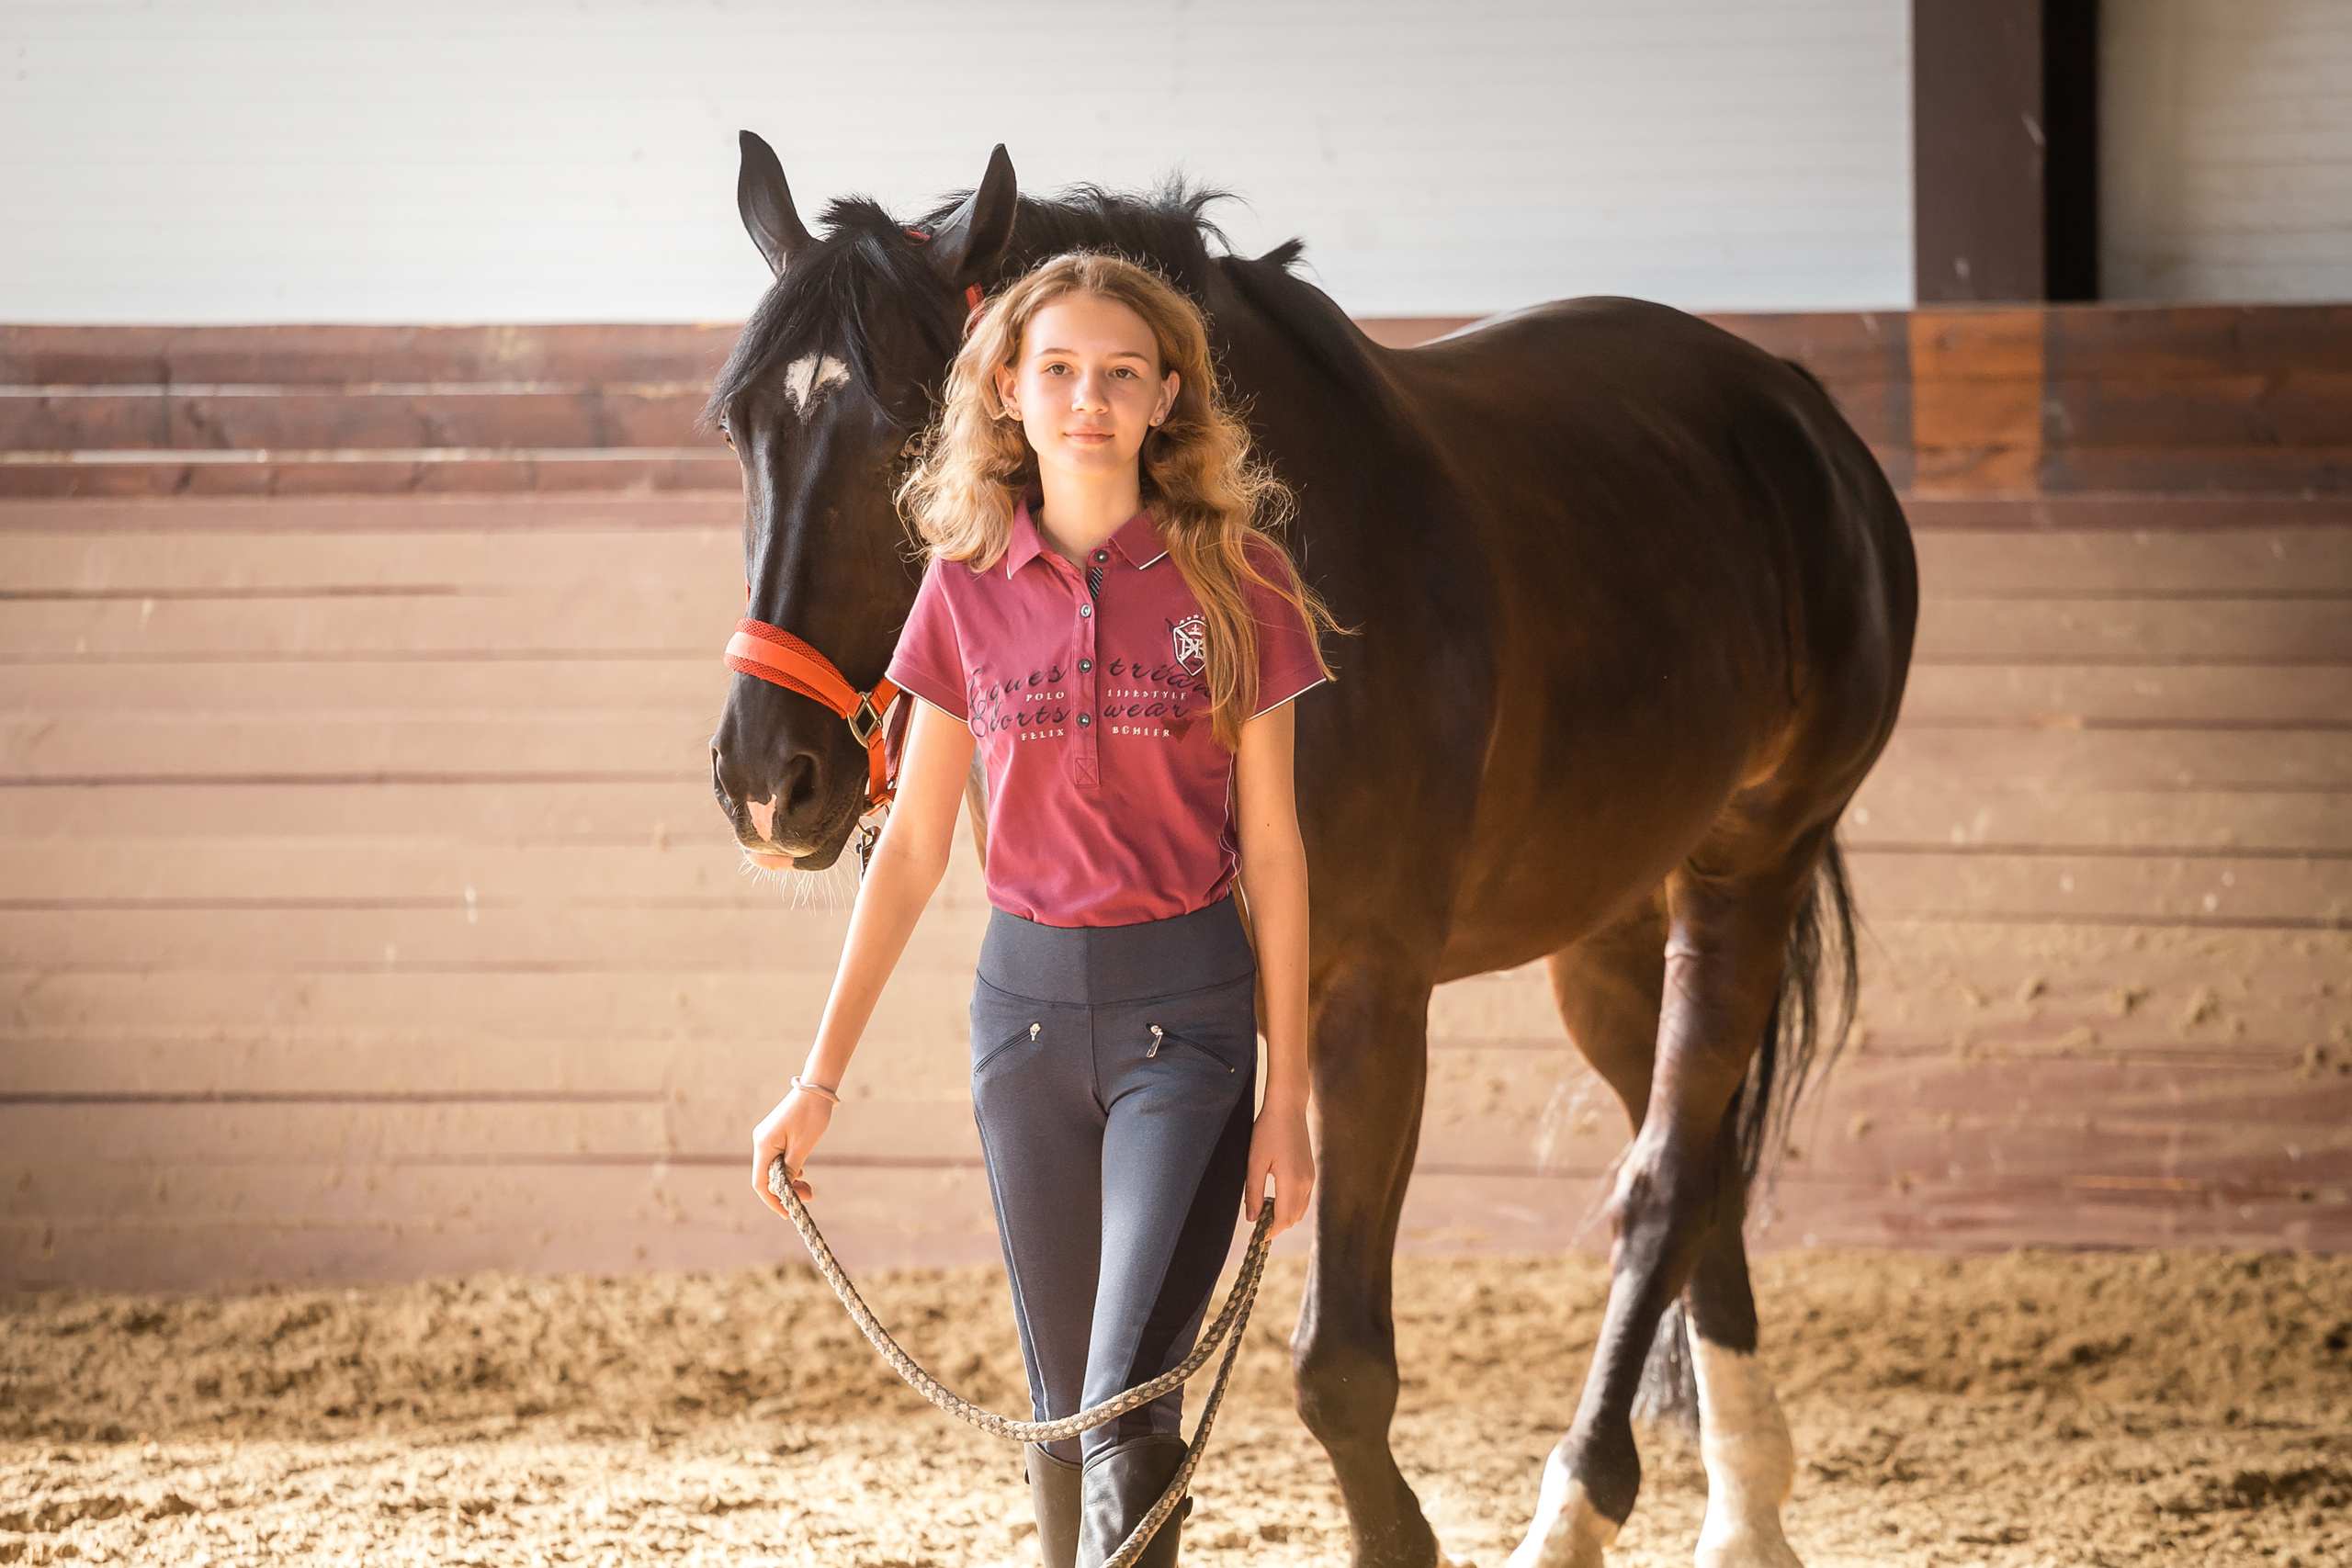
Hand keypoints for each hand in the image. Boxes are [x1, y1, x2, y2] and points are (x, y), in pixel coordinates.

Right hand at [752, 1085, 832, 1216]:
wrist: (817, 1088)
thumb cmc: (811, 1115)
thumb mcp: (803, 1146)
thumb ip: (791, 1169)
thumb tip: (781, 1189)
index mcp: (764, 1145)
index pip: (760, 1182)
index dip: (772, 1200)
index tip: (787, 1213)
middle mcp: (761, 1142)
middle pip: (766, 1176)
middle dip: (785, 1190)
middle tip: (808, 1196)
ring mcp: (767, 1137)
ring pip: (773, 1168)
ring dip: (789, 1180)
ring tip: (808, 1188)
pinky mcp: (776, 1134)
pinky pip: (778, 1158)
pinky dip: (790, 1168)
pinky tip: (803, 1172)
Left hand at [1243, 1095, 1313, 1236]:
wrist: (1288, 1107)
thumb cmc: (1267, 1131)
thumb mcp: (1254, 1162)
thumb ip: (1253, 1193)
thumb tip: (1252, 1219)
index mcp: (1292, 1182)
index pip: (1283, 1219)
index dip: (1269, 1231)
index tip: (1255, 1237)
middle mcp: (1306, 1183)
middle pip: (1293, 1218)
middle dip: (1276, 1225)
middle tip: (1256, 1223)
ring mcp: (1311, 1177)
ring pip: (1300, 1210)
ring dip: (1284, 1215)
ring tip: (1263, 1209)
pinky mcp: (1311, 1171)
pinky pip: (1303, 1198)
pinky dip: (1290, 1205)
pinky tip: (1274, 1197)